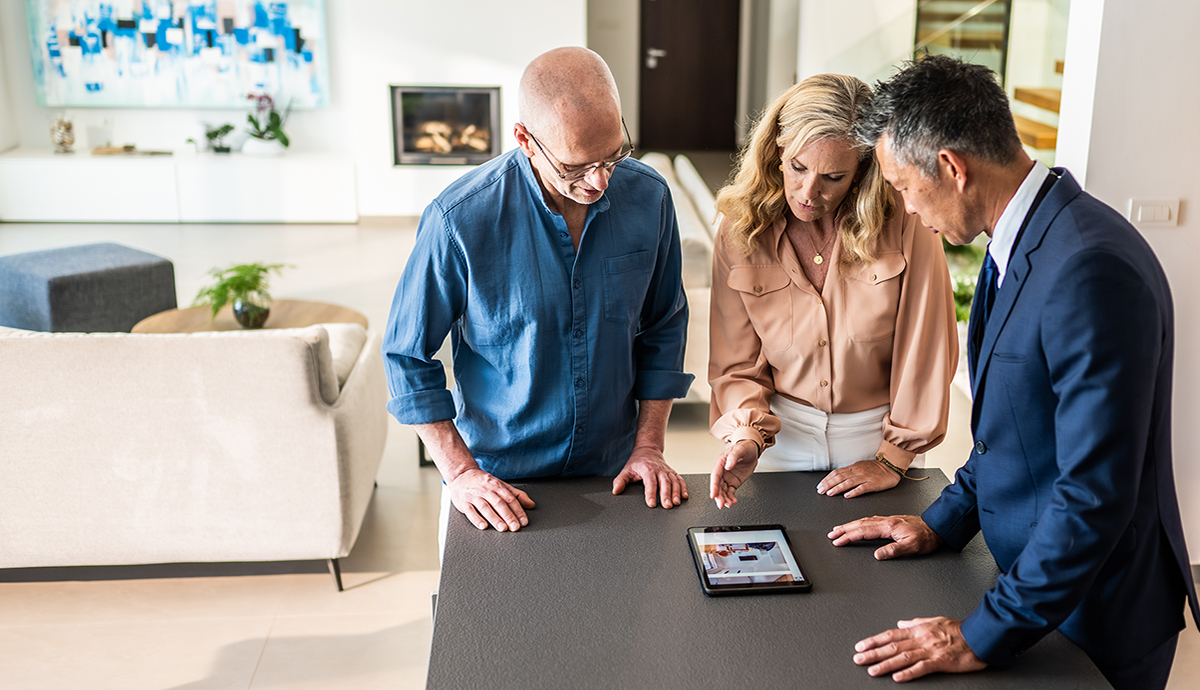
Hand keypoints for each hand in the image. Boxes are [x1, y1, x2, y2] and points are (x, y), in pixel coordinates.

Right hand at [447, 468, 535, 531]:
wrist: (461, 475)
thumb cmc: (484, 483)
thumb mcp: (502, 485)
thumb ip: (517, 495)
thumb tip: (532, 505)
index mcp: (497, 486)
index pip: (510, 498)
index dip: (518, 510)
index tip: (524, 521)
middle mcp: (486, 490)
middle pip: (499, 503)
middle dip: (508, 516)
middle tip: (515, 527)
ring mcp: (474, 496)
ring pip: (485, 507)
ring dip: (494, 518)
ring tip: (503, 528)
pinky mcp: (464, 502)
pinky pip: (470, 511)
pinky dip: (477, 519)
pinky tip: (483, 526)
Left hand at [612, 446, 687, 507]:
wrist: (648, 450)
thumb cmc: (637, 462)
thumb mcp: (626, 470)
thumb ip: (620, 481)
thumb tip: (615, 490)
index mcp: (647, 469)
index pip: (650, 482)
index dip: (651, 493)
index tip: (652, 503)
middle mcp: (659, 470)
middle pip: (664, 483)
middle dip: (666, 495)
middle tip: (667, 506)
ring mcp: (667, 471)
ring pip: (674, 482)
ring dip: (676, 492)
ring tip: (676, 503)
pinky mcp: (673, 473)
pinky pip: (680, 480)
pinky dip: (683, 488)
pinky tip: (684, 496)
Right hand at [710, 440, 758, 508]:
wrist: (752, 450)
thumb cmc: (744, 447)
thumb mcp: (740, 449)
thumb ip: (733, 457)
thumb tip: (728, 465)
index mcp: (720, 462)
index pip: (715, 476)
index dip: (714, 486)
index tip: (713, 495)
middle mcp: (722, 471)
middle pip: (718, 486)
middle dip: (719, 496)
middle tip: (721, 504)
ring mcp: (728, 478)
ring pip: (723, 491)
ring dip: (725, 499)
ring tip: (729, 505)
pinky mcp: (734, 482)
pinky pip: (730, 492)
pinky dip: (731, 498)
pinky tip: (733, 502)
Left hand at [816, 459, 900, 497]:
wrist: (891, 466)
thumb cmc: (875, 468)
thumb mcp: (860, 467)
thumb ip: (849, 472)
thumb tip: (836, 477)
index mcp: (853, 468)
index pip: (836, 473)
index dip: (827, 479)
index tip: (819, 486)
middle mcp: (858, 472)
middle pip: (840, 477)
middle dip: (828, 484)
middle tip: (820, 491)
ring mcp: (866, 477)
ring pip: (849, 482)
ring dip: (838, 488)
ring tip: (830, 493)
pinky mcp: (874, 484)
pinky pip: (862, 488)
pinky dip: (854, 492)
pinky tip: (848, 495)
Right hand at [827, 514, 942, 559]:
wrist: (937, 527)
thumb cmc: (926, 537)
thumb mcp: (912, 547)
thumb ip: (894, 550)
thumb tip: (877, 554)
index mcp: (888, 526)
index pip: (863, 531)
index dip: (848, 536)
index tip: (838, 540)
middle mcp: (886, 521)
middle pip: (859, 524)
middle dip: (844, 529)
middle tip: (831, 534)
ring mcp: (887, 520)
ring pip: (863, 521)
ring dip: (850, 525)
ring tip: (839, 529)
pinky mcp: (890, 521)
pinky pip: (870, 520)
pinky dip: (860, 523)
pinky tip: (858, 525)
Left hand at [853, 617, 985, 681]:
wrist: (979, 635)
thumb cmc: (958, 629)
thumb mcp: (933, 620)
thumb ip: (915, 622)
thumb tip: (900, 623)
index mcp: (918, 630)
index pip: (890, 634)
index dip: (873, 641)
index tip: (860, 646)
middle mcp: (921, 639)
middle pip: (892, 646)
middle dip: (873, 653)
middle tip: (858, 659)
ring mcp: (930, 650)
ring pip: (902, 657)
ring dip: (885, 664)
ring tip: (872, 670)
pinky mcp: (941, 661)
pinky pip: (922, 667)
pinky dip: (909, 673)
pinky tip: (897, 677)